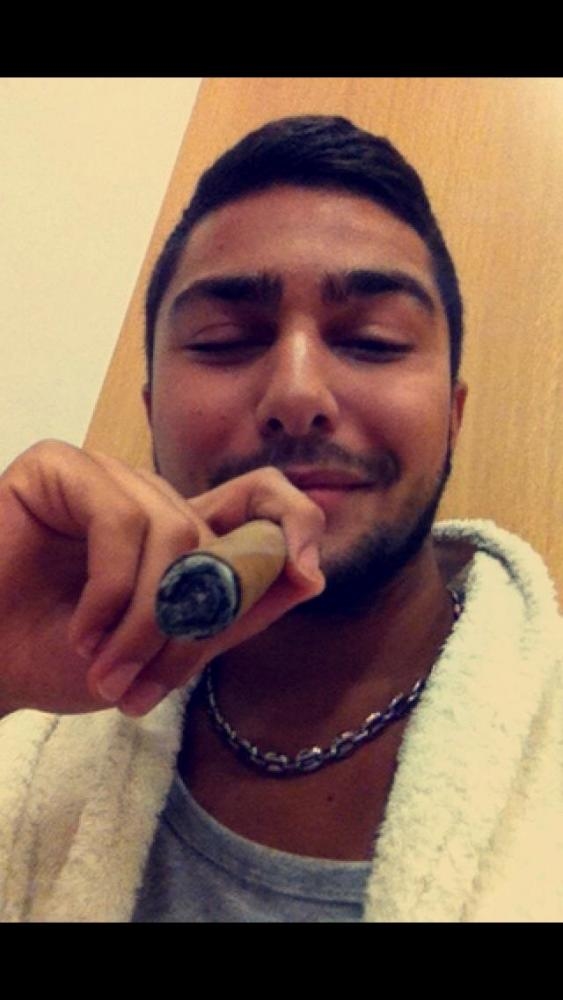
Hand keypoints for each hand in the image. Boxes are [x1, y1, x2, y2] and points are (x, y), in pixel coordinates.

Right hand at [0, 441, 324, 716]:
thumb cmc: (61, 659)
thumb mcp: (166, 652)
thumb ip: (234, 615)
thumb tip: (310, 576)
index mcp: (179, 534)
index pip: (260, 497)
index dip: (296, 520)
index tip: (308, 572)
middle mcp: (149, 498)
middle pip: (216, 535)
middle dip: (190, 624)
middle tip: (147, 683)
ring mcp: (105, 478)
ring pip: (172, 532)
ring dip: (144, 619)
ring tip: (107, 667)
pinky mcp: (59, 468)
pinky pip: (120, 520)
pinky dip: (110, 590)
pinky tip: (81, 630)